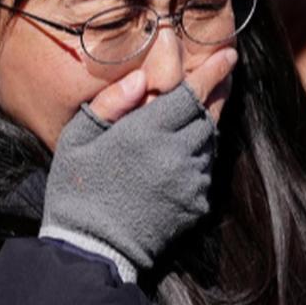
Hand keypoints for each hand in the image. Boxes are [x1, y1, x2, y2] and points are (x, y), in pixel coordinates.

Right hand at [40, 48, 238, 281]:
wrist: (92, 250)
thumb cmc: (77, 189)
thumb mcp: (78, 139)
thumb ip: (110, 104)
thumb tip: (141, 78)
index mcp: (146, 133)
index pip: (192, 94)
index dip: (213, 72)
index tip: (228, 54)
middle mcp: (176, 154)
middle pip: (209, 115)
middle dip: (217, 93)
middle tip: (221, 76)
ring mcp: (190, 181)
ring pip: (210, 142)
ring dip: (204, 126)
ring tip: (190, 118)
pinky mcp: (196, 204)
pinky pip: (205, 170)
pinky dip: (198, 157)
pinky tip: (179, 156)